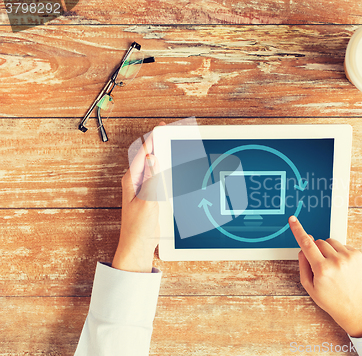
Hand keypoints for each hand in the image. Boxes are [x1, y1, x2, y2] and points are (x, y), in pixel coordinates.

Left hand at [112, 121, 165, 272]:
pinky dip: (165, 167)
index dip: (153, 139)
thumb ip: (151, 178)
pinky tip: (172, 165)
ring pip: (153, 164)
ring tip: (172, 142)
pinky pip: (157, 175)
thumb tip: (152, 157)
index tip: (163, 129)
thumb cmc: (138, 227)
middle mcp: (135, 180)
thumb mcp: (148, 201)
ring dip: (162, 153)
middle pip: (147, 155)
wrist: (138, 245)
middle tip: (170, 131)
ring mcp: (142, 187)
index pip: (143, 153)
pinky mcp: (150, 194)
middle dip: (158, 142)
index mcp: (131, 179)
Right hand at [289, 215, 361, 337]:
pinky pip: (341, 245)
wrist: (353, 305)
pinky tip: (340, 266)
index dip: (298, 230)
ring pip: (329, 241)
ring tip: (331, 266)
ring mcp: (348, 257)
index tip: (293, 220)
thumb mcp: (308, 285)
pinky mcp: (357, 255)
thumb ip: (303, 264)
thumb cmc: (329, 297)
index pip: (306, 244)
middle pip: (318, 242)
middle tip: (319, 264)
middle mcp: (336, 261)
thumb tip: (303, 247)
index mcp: (322, 269)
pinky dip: (338, 252)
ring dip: (327, 250)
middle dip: (315, 249)